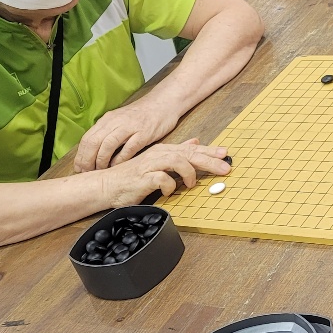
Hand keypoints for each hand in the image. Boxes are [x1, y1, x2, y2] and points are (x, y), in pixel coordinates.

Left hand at [74, 100, 179, 171]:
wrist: (164, 103)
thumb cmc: (142, 115)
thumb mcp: (120, 120)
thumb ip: (108, 133)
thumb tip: (94, 152)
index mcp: (108, 119)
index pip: (87, 138)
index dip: (81, 155)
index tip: (79, 168)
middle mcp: (116, 122)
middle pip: (94, 142)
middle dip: (88, 160)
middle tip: (87, 172)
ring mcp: (130, 127)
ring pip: (108, 145)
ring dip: (102, 161)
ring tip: (101, 171)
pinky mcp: (143, 133)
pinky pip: (128, 149)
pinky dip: (120, 160)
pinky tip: (118, 167)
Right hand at [96, 138, 230, 207]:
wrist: (107, 186)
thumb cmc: (133, 177)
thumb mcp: (158, 162)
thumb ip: (176, 152)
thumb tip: (195, 142)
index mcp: (164, 151)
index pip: (191, 150)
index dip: (209, 151)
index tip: (225, 154)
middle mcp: (158, 155)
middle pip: (188, 154)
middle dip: (209, 160)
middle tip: (225, 168)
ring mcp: (150, 165)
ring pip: (177, 161)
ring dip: (188, 172)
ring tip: (192, 184)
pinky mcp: (142, 178)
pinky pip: (162, 178)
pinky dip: (169, 185)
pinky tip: (169, 191)